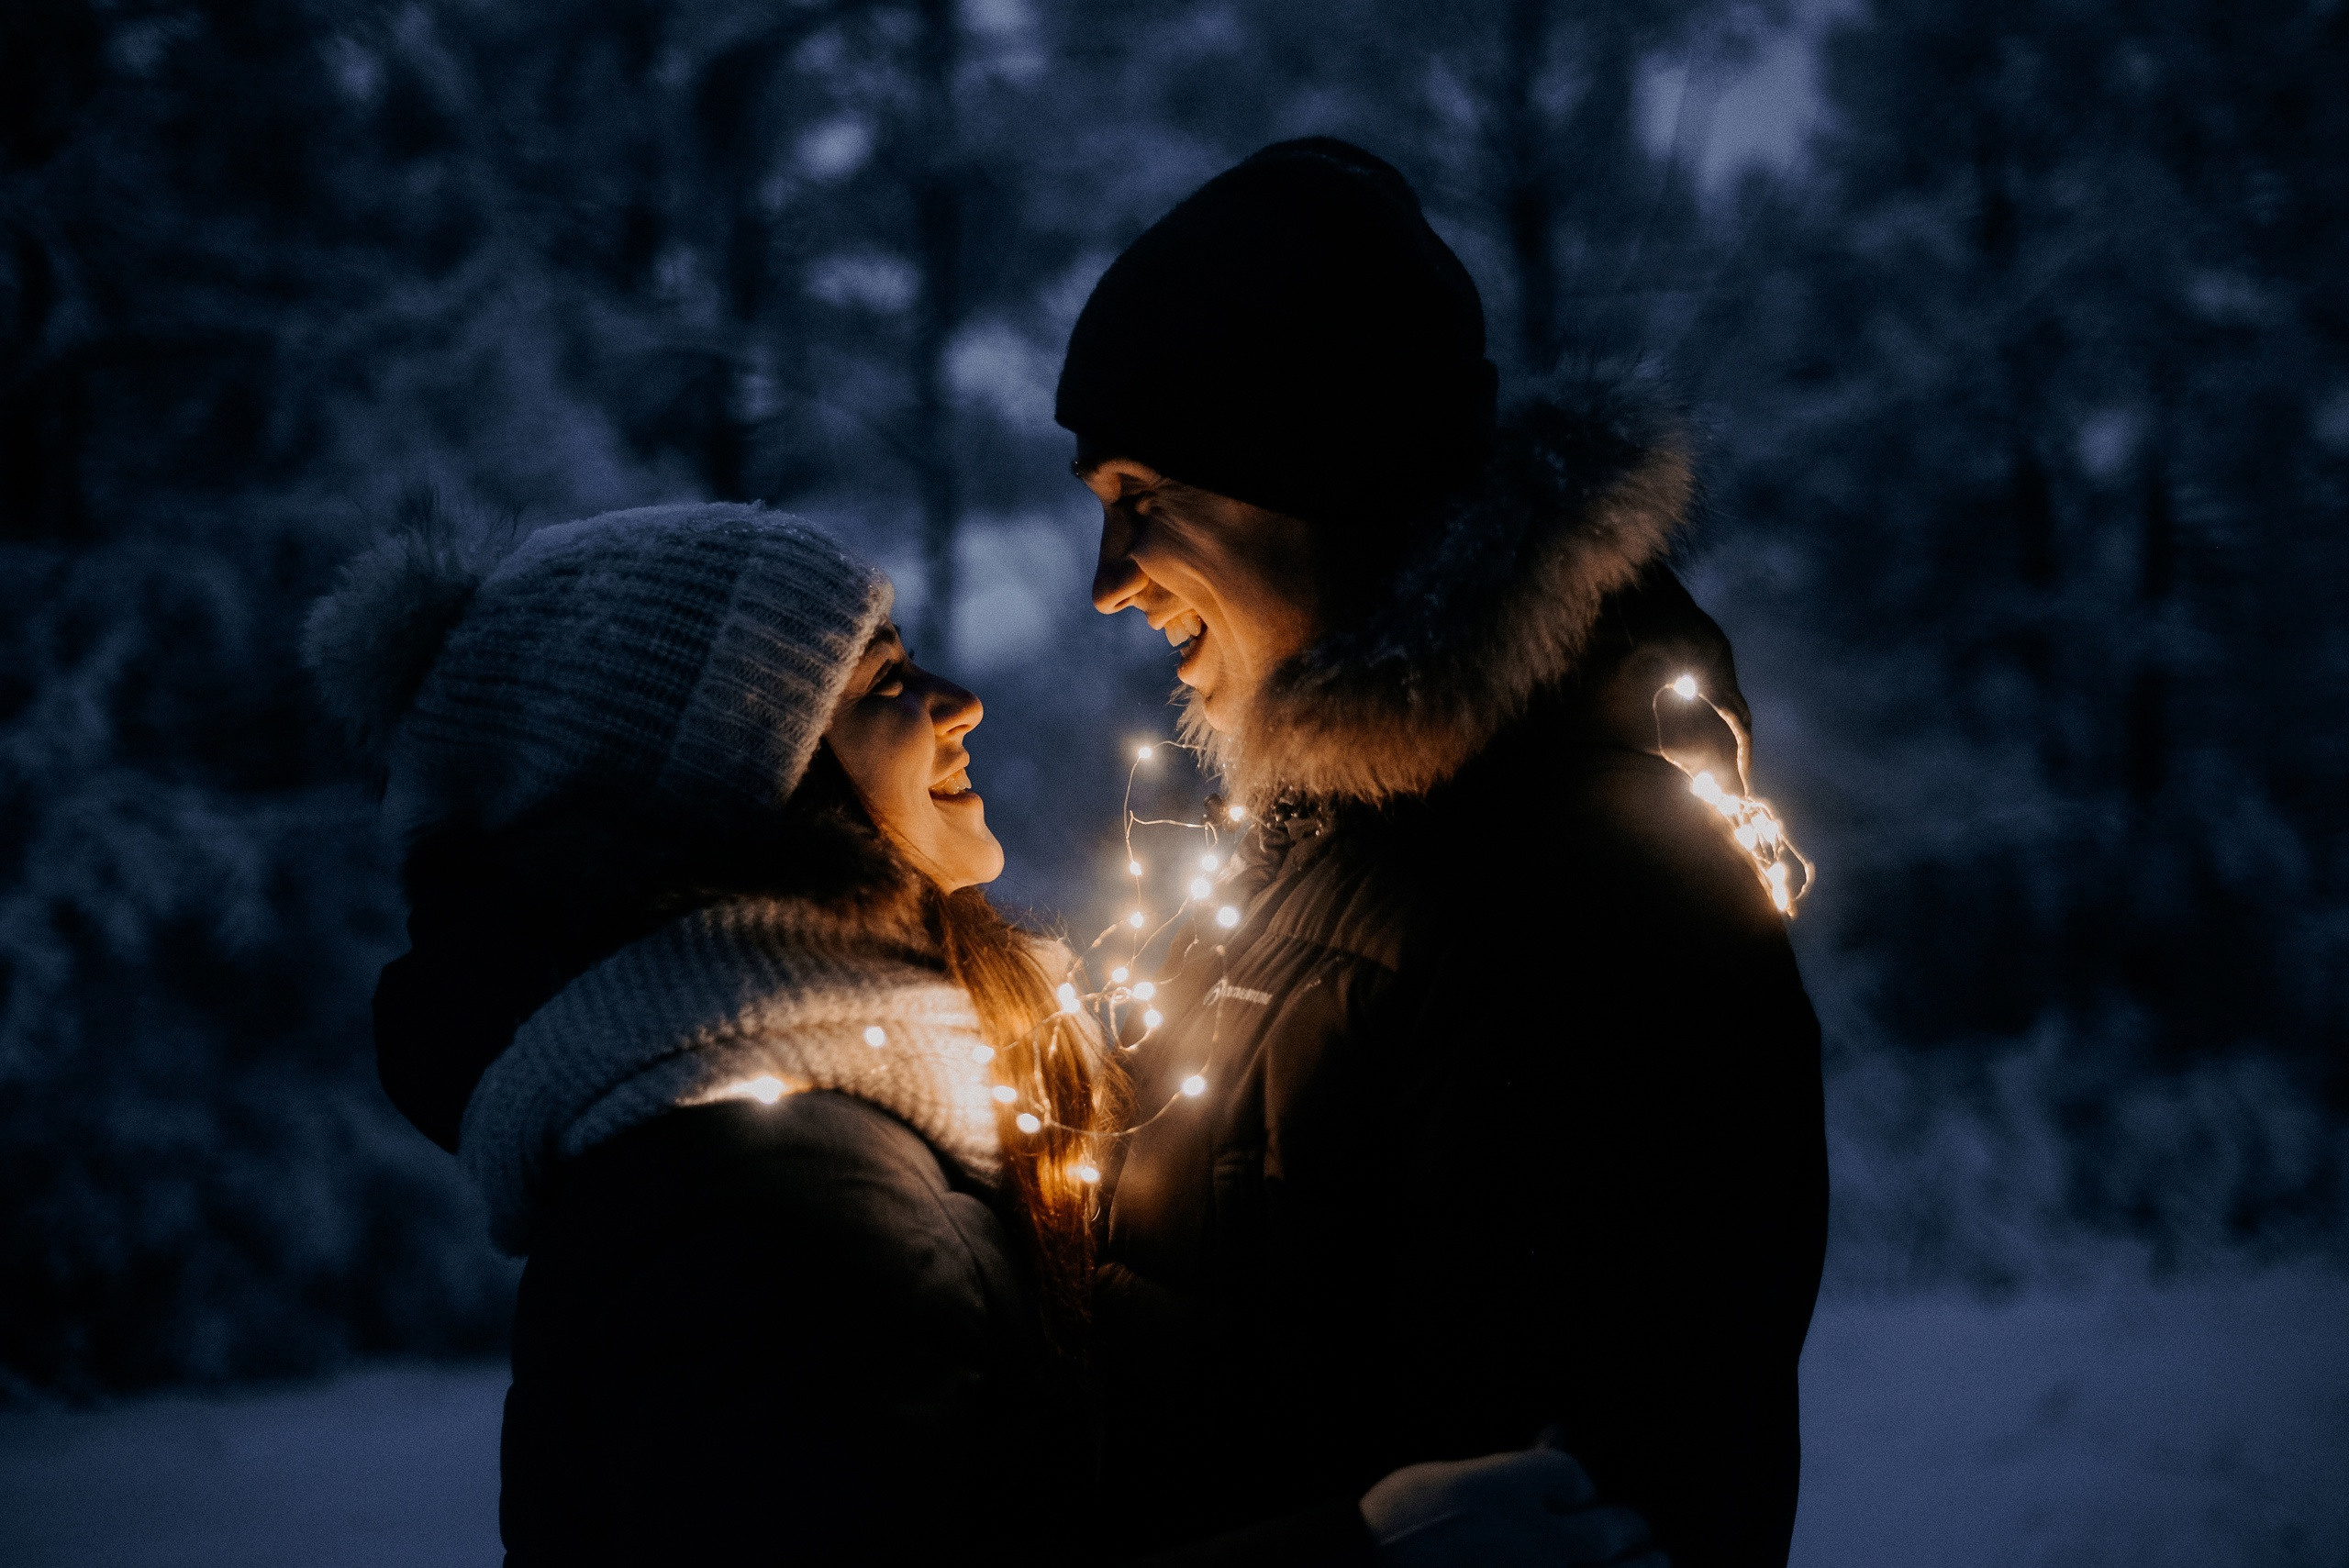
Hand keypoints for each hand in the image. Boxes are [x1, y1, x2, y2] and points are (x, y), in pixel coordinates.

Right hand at [1359, 1448, 1665, 1567]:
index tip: (1573, 1500)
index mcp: (1511, 1492)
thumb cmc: (1396, 1533)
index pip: (1577, 1476)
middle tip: (1628, 1532)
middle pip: (1622, 1527)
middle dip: (1626, 1527)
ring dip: (1645, 1565)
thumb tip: (1556, 1439)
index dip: (1577, 1488)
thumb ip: (1505, 1470)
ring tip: (1648, 1562)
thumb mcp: (1447, 1484)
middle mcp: (1543, 1541)